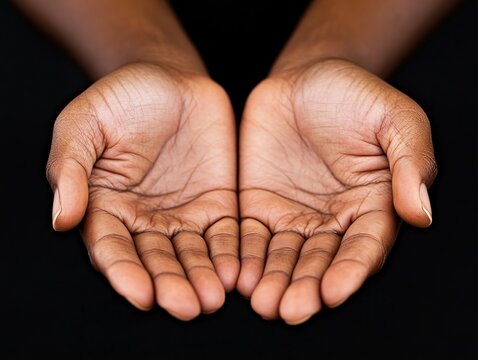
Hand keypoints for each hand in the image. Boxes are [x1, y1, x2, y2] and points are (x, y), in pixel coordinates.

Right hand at [46, 62, 237, 319]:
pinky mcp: (216, 204)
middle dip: (171, 285)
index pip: (113, 249)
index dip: (125, 273)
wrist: (170, 78)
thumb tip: (63, 218)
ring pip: (192, 255)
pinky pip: (224, 235)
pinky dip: (230, 255)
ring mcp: (183, 215)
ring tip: (212, 299)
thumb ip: (71, 169)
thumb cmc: (121, 98)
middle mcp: (145, 220)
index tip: (142, 295)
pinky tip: (236, 272)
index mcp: (107, 208)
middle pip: (156, 261)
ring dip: (202, 279)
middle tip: (187, 307)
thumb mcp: (83, 124)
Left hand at [237, 59, 436, 323]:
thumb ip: (410, 163)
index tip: (333, 292)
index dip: (351, 270)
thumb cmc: (355, 95)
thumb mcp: (395, 118)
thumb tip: (419, 213)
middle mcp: (332, 220)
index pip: (364, 247)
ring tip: (262, 303)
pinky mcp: (259, 206)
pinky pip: (251, 237)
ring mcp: (294, 215)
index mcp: (372, 206)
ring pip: (284, 257)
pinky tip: (238, 275)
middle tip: (289, 310)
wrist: (305, 77)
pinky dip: (245, 257)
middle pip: (320, 262)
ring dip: (273, 281)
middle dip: (306, 288)